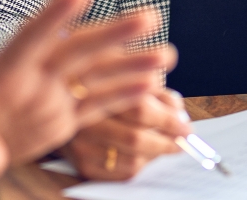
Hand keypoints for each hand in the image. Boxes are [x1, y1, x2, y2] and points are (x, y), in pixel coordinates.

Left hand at [0, 0, 175, 177]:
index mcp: (5, 69)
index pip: (32, 36)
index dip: (56, 15)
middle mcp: (35, 75)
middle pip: (78, 48)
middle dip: (113, 33)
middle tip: (148, 15)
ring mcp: (52, 93)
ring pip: (96, 73)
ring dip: (130, 64)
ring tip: (166, 54)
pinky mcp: (62, 115)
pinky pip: (97, 102)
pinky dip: (124, 94)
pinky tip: (152, 84)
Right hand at [62, 90, 192, 179]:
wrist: (60, 104)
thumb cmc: (102, 88)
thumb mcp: (124, 74)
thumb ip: (153, 87)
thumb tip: (180, 113)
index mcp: (95, 90)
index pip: (140, 108)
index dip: (168, 119)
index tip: (186, 125)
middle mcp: (83, 119)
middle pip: (136, 138)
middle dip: (167, 141)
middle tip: (182, 139)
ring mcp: (81, 144)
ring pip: (132, 160)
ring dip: (156, 154)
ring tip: (163, 143)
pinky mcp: (82, 164)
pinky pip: (122, 173)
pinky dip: (142, 165)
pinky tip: (143, 153)